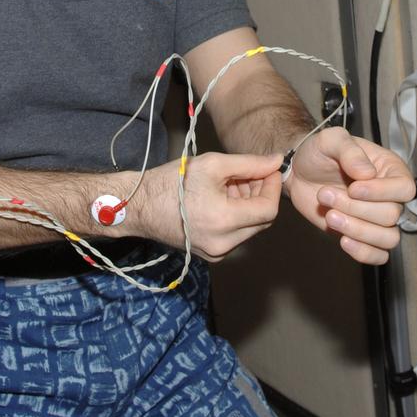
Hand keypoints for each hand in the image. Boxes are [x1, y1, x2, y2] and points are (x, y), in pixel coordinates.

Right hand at [138, 153, 281, 261]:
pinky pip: (236, 235)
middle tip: (250, 174)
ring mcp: (217, 253)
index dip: (273, 187)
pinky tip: (223, 199)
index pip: (269, 210)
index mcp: (224, 222)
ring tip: (232, 184)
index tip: (268, 170)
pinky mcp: (211, 254)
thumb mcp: (213, 164)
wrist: (139, 206)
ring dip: (249, 205)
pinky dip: (237, 216)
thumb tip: (277, 161)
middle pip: (262, 221)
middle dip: (261, 195)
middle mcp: (223, 244)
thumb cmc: (172, 182)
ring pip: (250, 228)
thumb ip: (250, 164)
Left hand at [286, 127, 414, 264]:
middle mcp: (389, 196)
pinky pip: (378, 255)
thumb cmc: (319, 153)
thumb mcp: (331, 140)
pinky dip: (363, 252)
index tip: (353, 188)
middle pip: (392, 215)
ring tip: (330, 216)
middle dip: (356, 208)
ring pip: (388, 238)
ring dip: (358, 230)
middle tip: (326, 194)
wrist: (299, 173)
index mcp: (390, 170)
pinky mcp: (363, 236)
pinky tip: (342, 239)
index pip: (405, 188)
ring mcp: (377, 218)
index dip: (380, 192)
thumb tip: (368, 173)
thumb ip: (349, 150)